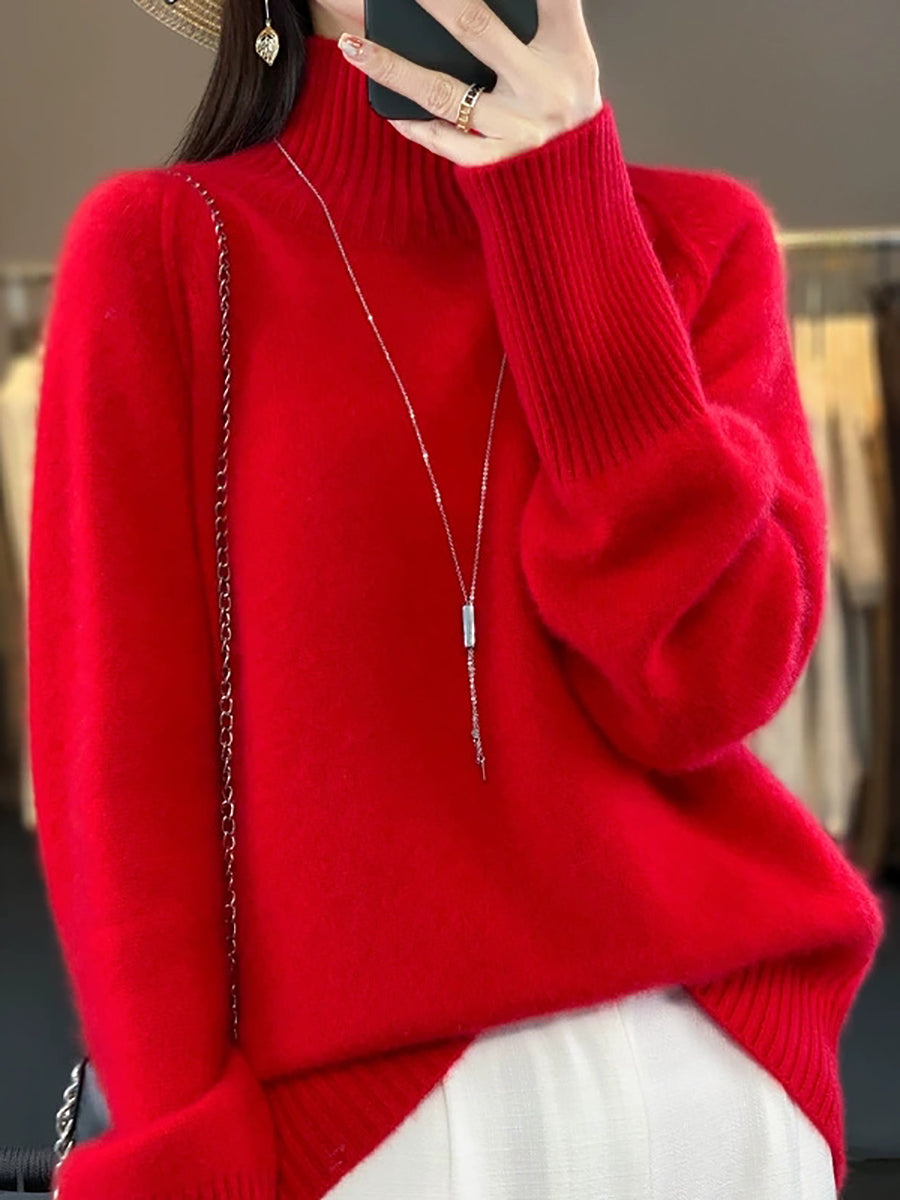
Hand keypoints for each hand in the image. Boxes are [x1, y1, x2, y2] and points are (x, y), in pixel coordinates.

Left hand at [337, 0, 602, 166]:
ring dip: (393, 68)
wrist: (579, 191)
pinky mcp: (500, 166)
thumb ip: (537, 22)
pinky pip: (446, 142)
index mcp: (568, 48)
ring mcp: (521, 130)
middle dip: (430, 2)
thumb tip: (474, 9)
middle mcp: (546, 87)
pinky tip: (388, 111)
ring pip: (444, 92)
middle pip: (473, 28)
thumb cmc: (566, 111)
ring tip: (355, 47)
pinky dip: (415, 126)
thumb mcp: (568, 60)